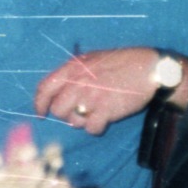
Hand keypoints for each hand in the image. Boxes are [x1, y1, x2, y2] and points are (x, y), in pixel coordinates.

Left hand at [34, 46, 167, 134]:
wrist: (149, 68)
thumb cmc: (121, 62)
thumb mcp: (92, 59)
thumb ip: (73, 73)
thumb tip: (59, 90)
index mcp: (72, 68)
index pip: (44, 88)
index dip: (39, 103)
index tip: (40, 113)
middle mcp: (78, 82)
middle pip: (58, 109)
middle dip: (66, 114)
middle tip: (79, 111)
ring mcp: (91, 97)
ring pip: (73, 121)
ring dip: (83, 121)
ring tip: (97, 111)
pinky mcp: (106, 110)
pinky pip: (91, 129)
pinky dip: (97, 127)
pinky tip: (106, 118)